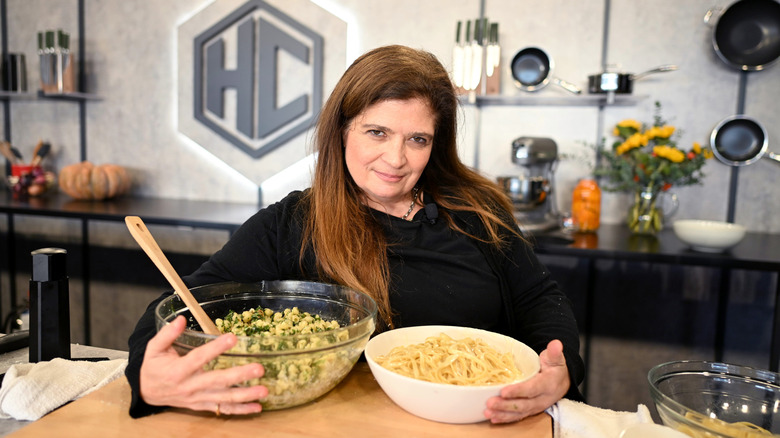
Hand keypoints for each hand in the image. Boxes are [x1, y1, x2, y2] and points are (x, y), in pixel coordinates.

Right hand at [139, 315, 268, 414]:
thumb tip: (181, 319)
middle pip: (217, 381)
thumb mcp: (154, 348)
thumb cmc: (153, 367)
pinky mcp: (202, 405)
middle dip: (239, 375)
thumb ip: (167, 334)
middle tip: (259, 368)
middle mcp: (190, 386)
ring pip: (224, 398)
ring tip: (264, 390)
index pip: (199, 358)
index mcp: (178, 370)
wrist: (146, 393)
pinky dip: (241, 410)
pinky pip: (223, 409)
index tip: (232, 338)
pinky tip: (257, 407)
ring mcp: (198, 398)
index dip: (215, 349)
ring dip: (246, 395)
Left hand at [483, 339, 569, 423]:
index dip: (518, 391)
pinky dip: (505, 418)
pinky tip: (493, 418)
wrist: (562, 382)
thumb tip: (556, 343)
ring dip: (503, 414)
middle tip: (490, 403)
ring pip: (519, 413)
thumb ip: (554, 352)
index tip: (504, 391)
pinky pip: (518, 417)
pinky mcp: (530, 411)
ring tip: (488, 412)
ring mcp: (536, 407)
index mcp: (548, 385)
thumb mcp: (556, 359)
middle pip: (523, 404)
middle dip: (506, 405)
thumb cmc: (555, 368)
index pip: (532, 389)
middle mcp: (542, 399)